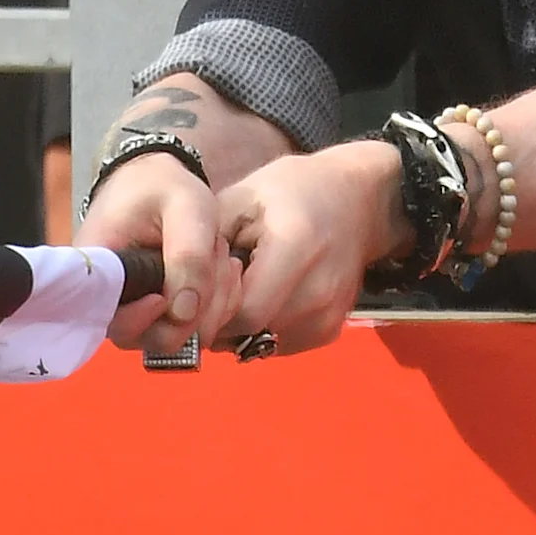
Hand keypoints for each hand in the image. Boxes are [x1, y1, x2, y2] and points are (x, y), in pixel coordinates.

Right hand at [75, 151, 240, 359]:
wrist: (156, 181)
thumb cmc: (164, 188)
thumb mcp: (186, 208)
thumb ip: (188, 257)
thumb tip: (184, 314)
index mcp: (100, 266)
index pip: (111, 319)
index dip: (146, 319)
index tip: (174, 293)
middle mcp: (106, 296)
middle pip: (146, 337)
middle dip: (194, 312)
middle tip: (220, 264)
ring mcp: (130, 308)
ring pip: (171, 336)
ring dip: (209, 309)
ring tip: (222, 261)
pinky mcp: (152, 312)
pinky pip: (182, 329)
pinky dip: (211, 311)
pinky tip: (222, 277)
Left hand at [206, 143, 402, 357]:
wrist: (356, 201)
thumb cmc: (291, 191)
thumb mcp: (239, 198)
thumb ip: (207, 246)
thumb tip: (179, 295)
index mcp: (296, 248)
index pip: (244, 311)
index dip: (210, 307)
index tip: (194, 288)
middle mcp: (320, 290)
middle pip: (251, 331)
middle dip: (218, 318)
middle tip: (205, 291)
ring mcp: (330, 316)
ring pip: (262, 342)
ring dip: (237, 326)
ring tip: (235, 288)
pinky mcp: (331, 330)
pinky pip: (279, 344)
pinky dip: (259, 329)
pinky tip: (259, 296)